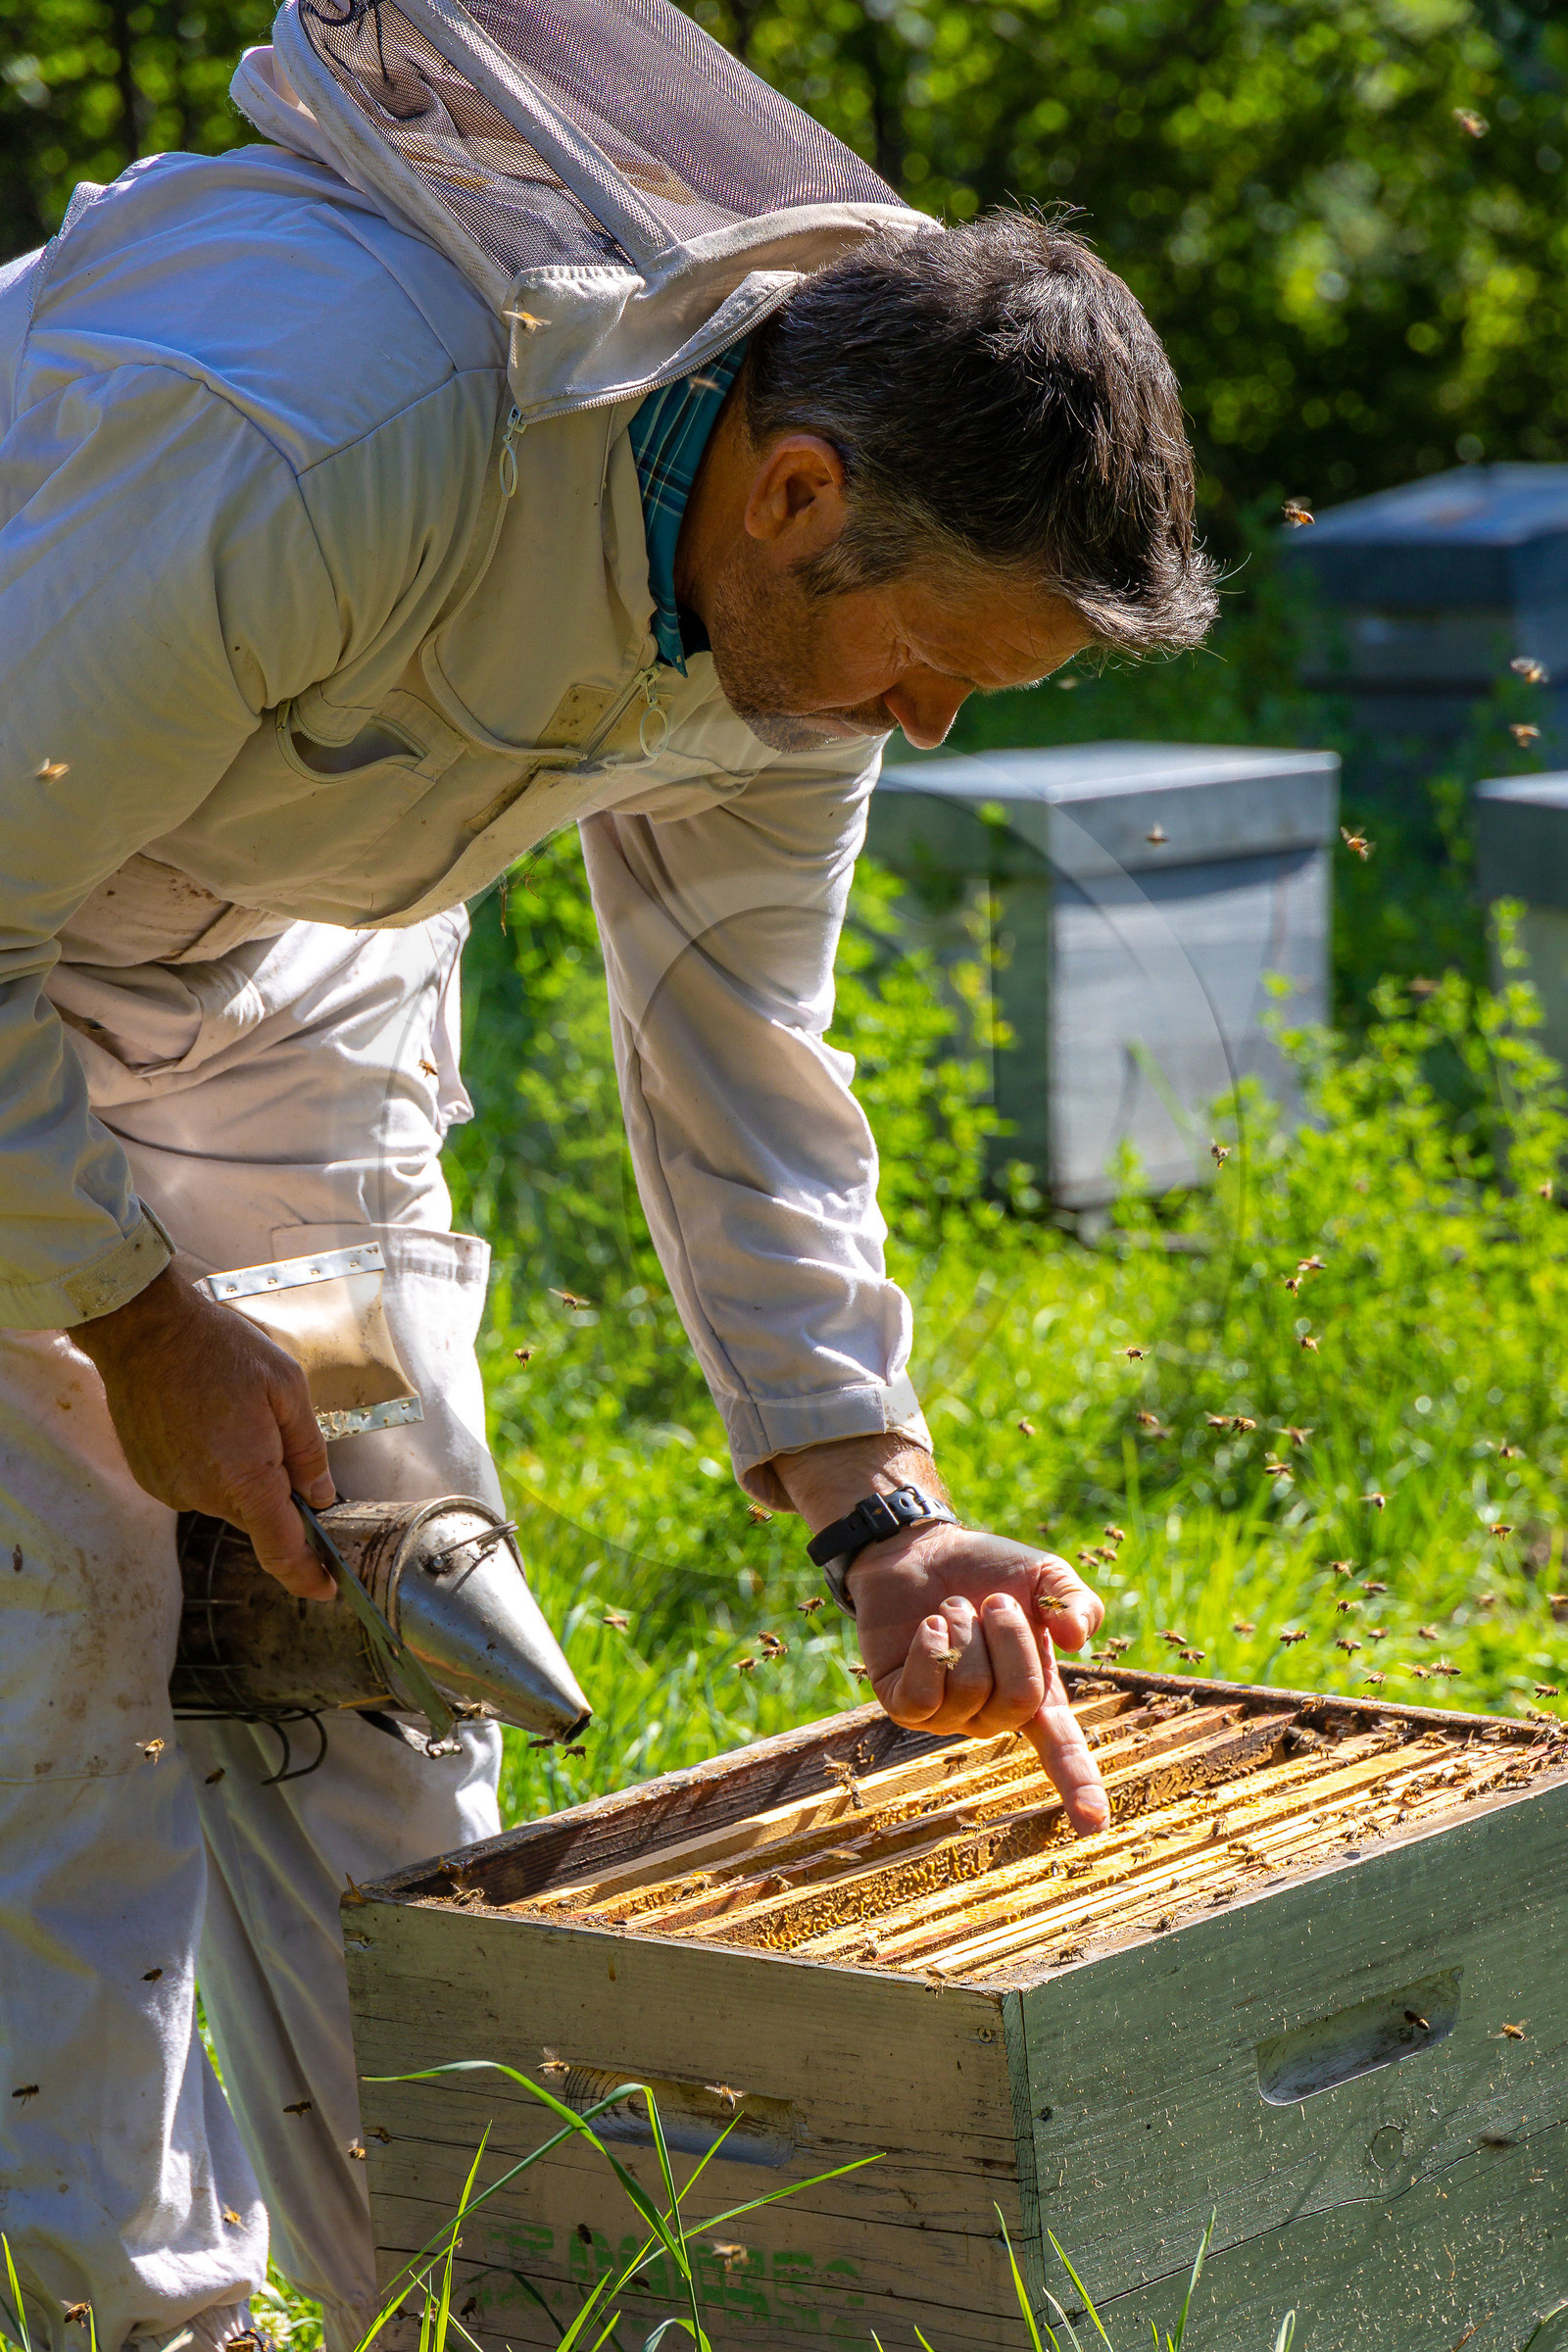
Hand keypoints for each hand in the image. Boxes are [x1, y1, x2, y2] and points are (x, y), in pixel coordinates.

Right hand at [74, 1264, 335, 1597]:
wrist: (144, 1331)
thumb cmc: (220, 1350)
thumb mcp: (286, 1388)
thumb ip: (308, 1450)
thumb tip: (320, 1497)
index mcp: (245, 1476)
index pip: (281, 1548)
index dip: (306, 1576)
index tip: (325, 1588)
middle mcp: (203, 1494)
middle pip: (256, 1516)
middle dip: (274, 1489)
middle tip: (271, 1430)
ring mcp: (171, 1489)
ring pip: (226, 1499)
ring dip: (240, 1472)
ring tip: (230, 1414)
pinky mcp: (151, 1479)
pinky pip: (197, 1486)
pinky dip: (210, 1465)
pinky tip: (205, 1422)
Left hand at [848, 1523, 1109, 1833]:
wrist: (921, 1549)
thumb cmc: (987, 1570)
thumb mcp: (1044, 1576)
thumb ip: (1075, 1601)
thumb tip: (1077, 1638)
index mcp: (1035, 1694)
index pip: (1062, 1749)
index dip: (1079, 1784)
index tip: (1093, 1824)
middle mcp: (990, 1714)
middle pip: (1018, 1700)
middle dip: (1009, 1638)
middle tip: (993, 1601)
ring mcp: (944, 1714)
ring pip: (969, 1691)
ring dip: (964, 1632)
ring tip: (953, 1607)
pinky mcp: (900, 1704)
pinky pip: (921, 1698)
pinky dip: (929, 1651)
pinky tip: (929, 1626)